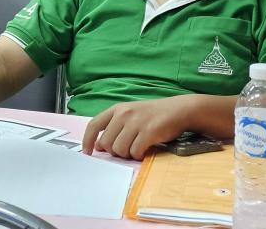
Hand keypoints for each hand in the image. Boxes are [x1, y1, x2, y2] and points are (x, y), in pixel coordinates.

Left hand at [81, 96, 196, 159]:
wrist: (178, 110)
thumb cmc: (152, 115)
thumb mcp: (130, 115)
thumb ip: (114, 128)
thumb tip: (98, 145)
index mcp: (116, 109)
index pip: (94, 125)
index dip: (87, 140)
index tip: (88, 152)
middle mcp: (124, 114)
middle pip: (106, 143)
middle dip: (115, 151)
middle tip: (127, 149)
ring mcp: (136, 122)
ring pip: (119, 149)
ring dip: (127, 154)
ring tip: (137, 148)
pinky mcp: (148, 131)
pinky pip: (135, 152)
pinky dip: (138, 155)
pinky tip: (144, 150)